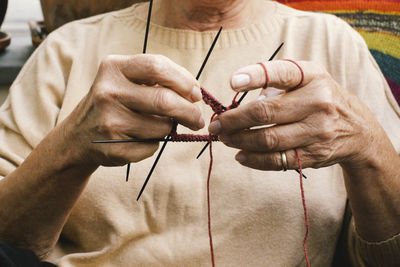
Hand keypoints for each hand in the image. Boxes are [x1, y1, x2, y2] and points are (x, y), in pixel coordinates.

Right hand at [62, 54, 204, 166]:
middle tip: (197, 119)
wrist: (79, 135)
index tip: (196, 94)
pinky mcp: (113, 147)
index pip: (158, 67)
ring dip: (170, 128)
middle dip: (190, 112)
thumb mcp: (127, 80)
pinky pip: (152, 147)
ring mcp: (109, 121)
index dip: (184, 80)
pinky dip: (155, 144)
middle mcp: (108, 92)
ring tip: (158, 126)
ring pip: (163, 127)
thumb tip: (196, 92)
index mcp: (114, 68)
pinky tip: (140, 139)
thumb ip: (158, 80)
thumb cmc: (115, 102)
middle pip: (165, 100)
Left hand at [209, 60, 386, 170]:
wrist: (358, 129)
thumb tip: (238, 105)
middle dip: (233, 120)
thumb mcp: (308, 80)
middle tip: (216, 125)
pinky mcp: (314, 155)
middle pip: (265, 113)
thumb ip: (276, 84)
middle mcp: (318, 102)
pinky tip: (241, 155)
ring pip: (268, 139)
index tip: (232, 82)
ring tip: (224, 139)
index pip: (281, 73)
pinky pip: (277, 161)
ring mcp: (317, 131)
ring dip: (239, 140)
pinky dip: (254, 160)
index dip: (255, 76)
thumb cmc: (321, 98)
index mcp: (313, 77)